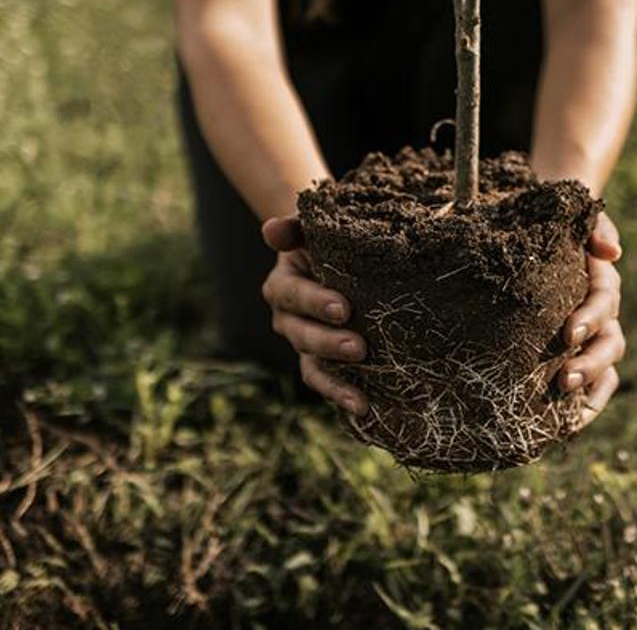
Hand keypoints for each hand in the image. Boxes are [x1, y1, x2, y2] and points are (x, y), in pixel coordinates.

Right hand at [261, 216, 368, 414]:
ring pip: (313, 367)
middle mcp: (288, 318)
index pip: (294, 294)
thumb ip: (295, 227)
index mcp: (283, 284)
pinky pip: (327, 382)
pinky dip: (342, 397)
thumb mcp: (313, 228)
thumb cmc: (328, 239)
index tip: (344, 309)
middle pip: (302, 335)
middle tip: (360, 348)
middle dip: (329, 344)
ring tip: (360, 398)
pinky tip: (365, 408)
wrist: (338, 258)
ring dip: (335, 383)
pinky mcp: (323, 361)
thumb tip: (272, 231)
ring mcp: (305, 344)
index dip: (315, 303)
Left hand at [558, 212, 624, 430]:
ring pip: (604, 368)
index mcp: (599, 281)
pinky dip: (586, 405)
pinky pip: (593, 386)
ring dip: (589, 386)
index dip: (591, 317)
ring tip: (564, 401)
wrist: (532, 230)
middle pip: (609, 342)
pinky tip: (567, 425)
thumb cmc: (551, 224)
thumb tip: (611, 252)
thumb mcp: (573, 216)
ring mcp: (594, 337)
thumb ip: (593, 226)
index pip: (604, 301)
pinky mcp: (578, 355)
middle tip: (564, 379)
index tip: (569, 332)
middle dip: (589, 363)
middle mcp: (602, 313)